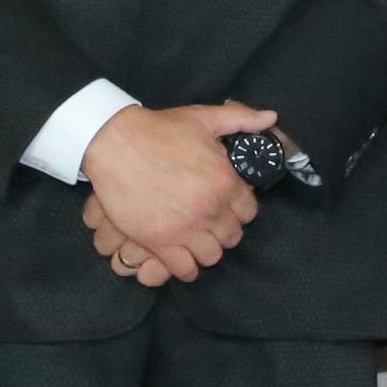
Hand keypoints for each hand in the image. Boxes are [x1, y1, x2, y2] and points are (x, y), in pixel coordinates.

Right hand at [80, 103, 267, 281]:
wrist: (116, 143)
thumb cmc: (159, 130)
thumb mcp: (204, 118)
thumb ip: (241, 118)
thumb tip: (270, 117)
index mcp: (225, 181)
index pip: (249, 211)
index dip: (240, 209)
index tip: (228, 206)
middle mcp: (210, 209)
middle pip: (231, 237)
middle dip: (223, 230)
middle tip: (209, 223)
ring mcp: (185, 228)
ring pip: (211, 256)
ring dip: (206, 249)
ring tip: (195, 240)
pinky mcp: (159, 242)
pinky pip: (184, 268)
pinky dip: (186, 267)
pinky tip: (181, 257)